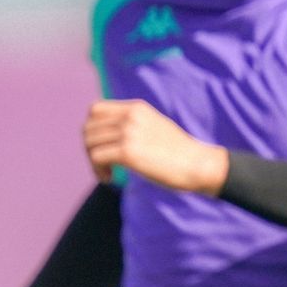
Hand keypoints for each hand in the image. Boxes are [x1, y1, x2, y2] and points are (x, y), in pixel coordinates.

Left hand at [83, 99, 229, 194]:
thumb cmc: (178, 152)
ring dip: (93, 162)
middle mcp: (131, 116)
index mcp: (136, 108)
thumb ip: (132, 125)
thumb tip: (107, 137)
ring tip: (107, 173)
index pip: (95, 110)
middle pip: (89, 128)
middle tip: (102, 164)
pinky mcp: (128, 152)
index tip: (101, 146)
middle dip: (90, 148)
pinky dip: (98, 171)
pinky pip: (97, 158)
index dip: (92, 129)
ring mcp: (129, 133)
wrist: (198, 164)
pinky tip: (109, 178)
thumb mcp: (153, 127)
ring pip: (90, 143)